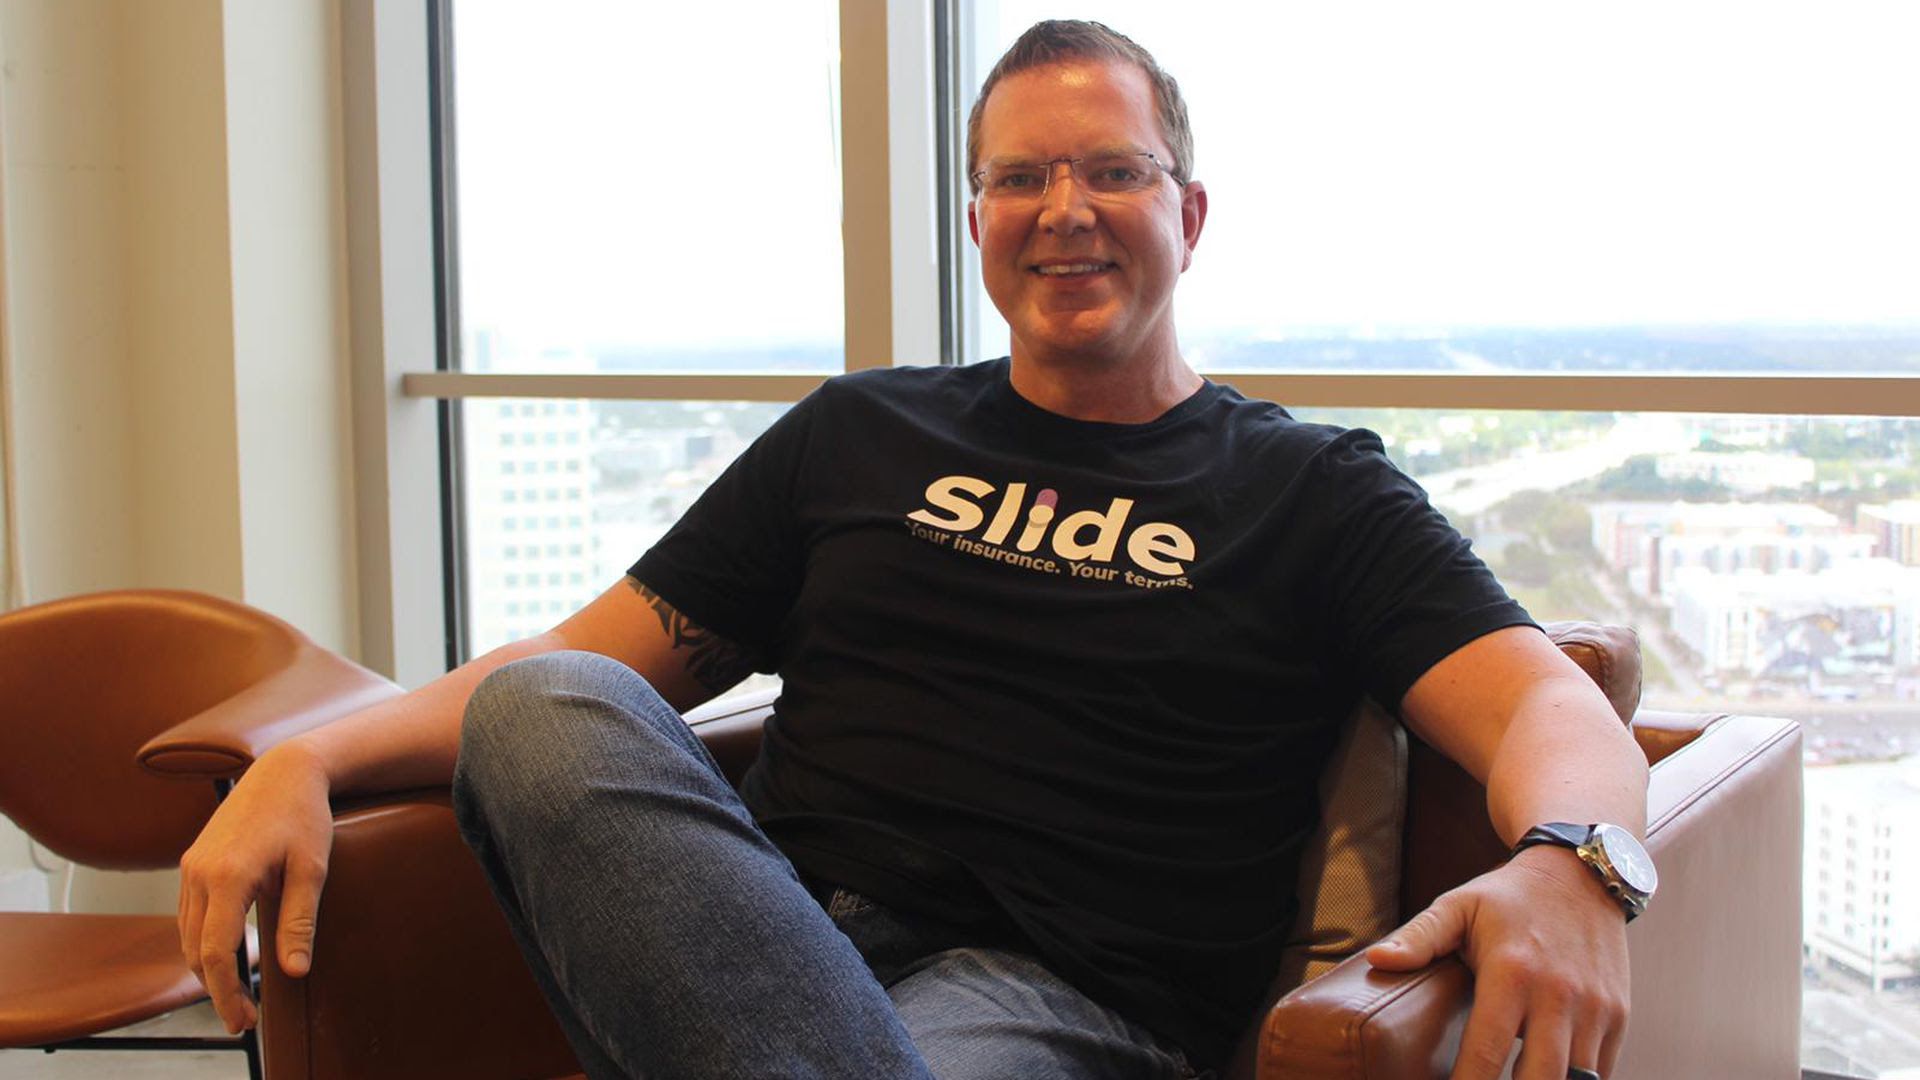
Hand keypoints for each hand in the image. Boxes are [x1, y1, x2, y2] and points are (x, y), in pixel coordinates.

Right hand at [177, 740, 334, 1032]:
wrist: (285, 770)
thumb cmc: (304, 816)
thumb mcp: (311, 869)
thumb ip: (300, 922)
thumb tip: (294, 971)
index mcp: (228, 875)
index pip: (217, 951)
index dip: (227, 992)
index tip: (244, 1019)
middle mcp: (199, 872)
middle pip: (195, 949)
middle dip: (216, 988)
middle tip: (244, 1018)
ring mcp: (191, 866)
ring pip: (187, 933)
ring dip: (206, 966)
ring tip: (235, 993)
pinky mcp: (193, 861)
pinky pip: (189, 913)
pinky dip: (201, 940)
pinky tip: (225, 954)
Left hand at [1364, 846, 1629, 1079]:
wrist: (1581, 873)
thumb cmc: (1509, 897)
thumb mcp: (1459, 906)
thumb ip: (1419, 937)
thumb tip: (1376, 959)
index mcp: (1511, 972)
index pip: (1486, 1052)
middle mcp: (1558, 995)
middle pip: (1540, 1079)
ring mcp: (1595, 1008)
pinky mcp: (1619, 1015)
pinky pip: (1602, 1071)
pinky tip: (1546, 1075)